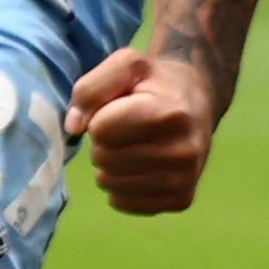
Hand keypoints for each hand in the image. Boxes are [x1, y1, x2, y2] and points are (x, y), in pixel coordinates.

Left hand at [66, 44, 221, 213]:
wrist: (196, 104)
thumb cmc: (154, 84)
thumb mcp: (125, 65)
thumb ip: (90, 88)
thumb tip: (73, 128)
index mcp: (169, 114)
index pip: (100, 130)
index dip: (100, 118)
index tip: (118, 109)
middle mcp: (184, 151)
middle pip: (104, 159)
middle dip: (104, 144)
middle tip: (126, 130)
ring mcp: (185, 179)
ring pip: (110, 184)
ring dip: (110, 167)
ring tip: (134, 147)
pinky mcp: (181, 200)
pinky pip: (123, 203)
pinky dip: (121, 187)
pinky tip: (140, 168)